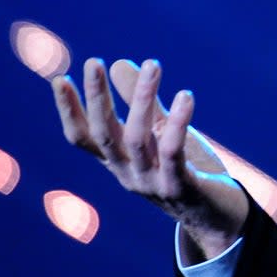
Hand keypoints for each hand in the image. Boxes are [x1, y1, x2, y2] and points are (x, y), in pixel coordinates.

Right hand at [52, 58, 248, 259]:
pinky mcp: (180, 187)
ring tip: (153, 64)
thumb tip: (118, 63)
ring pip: (138, 139)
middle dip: (97, 98)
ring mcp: (152, 183)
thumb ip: (141, 102)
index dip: (69, 111)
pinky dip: (178, 123)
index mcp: (119, 160)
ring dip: (142, 99)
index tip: (59, 79)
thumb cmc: (186, 169)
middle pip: (104, 134)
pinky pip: (173, 153)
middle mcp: (128, 173)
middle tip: (93, 61)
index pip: (84, 137)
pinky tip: (185, 96)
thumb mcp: (160, 132)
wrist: (217, 216)